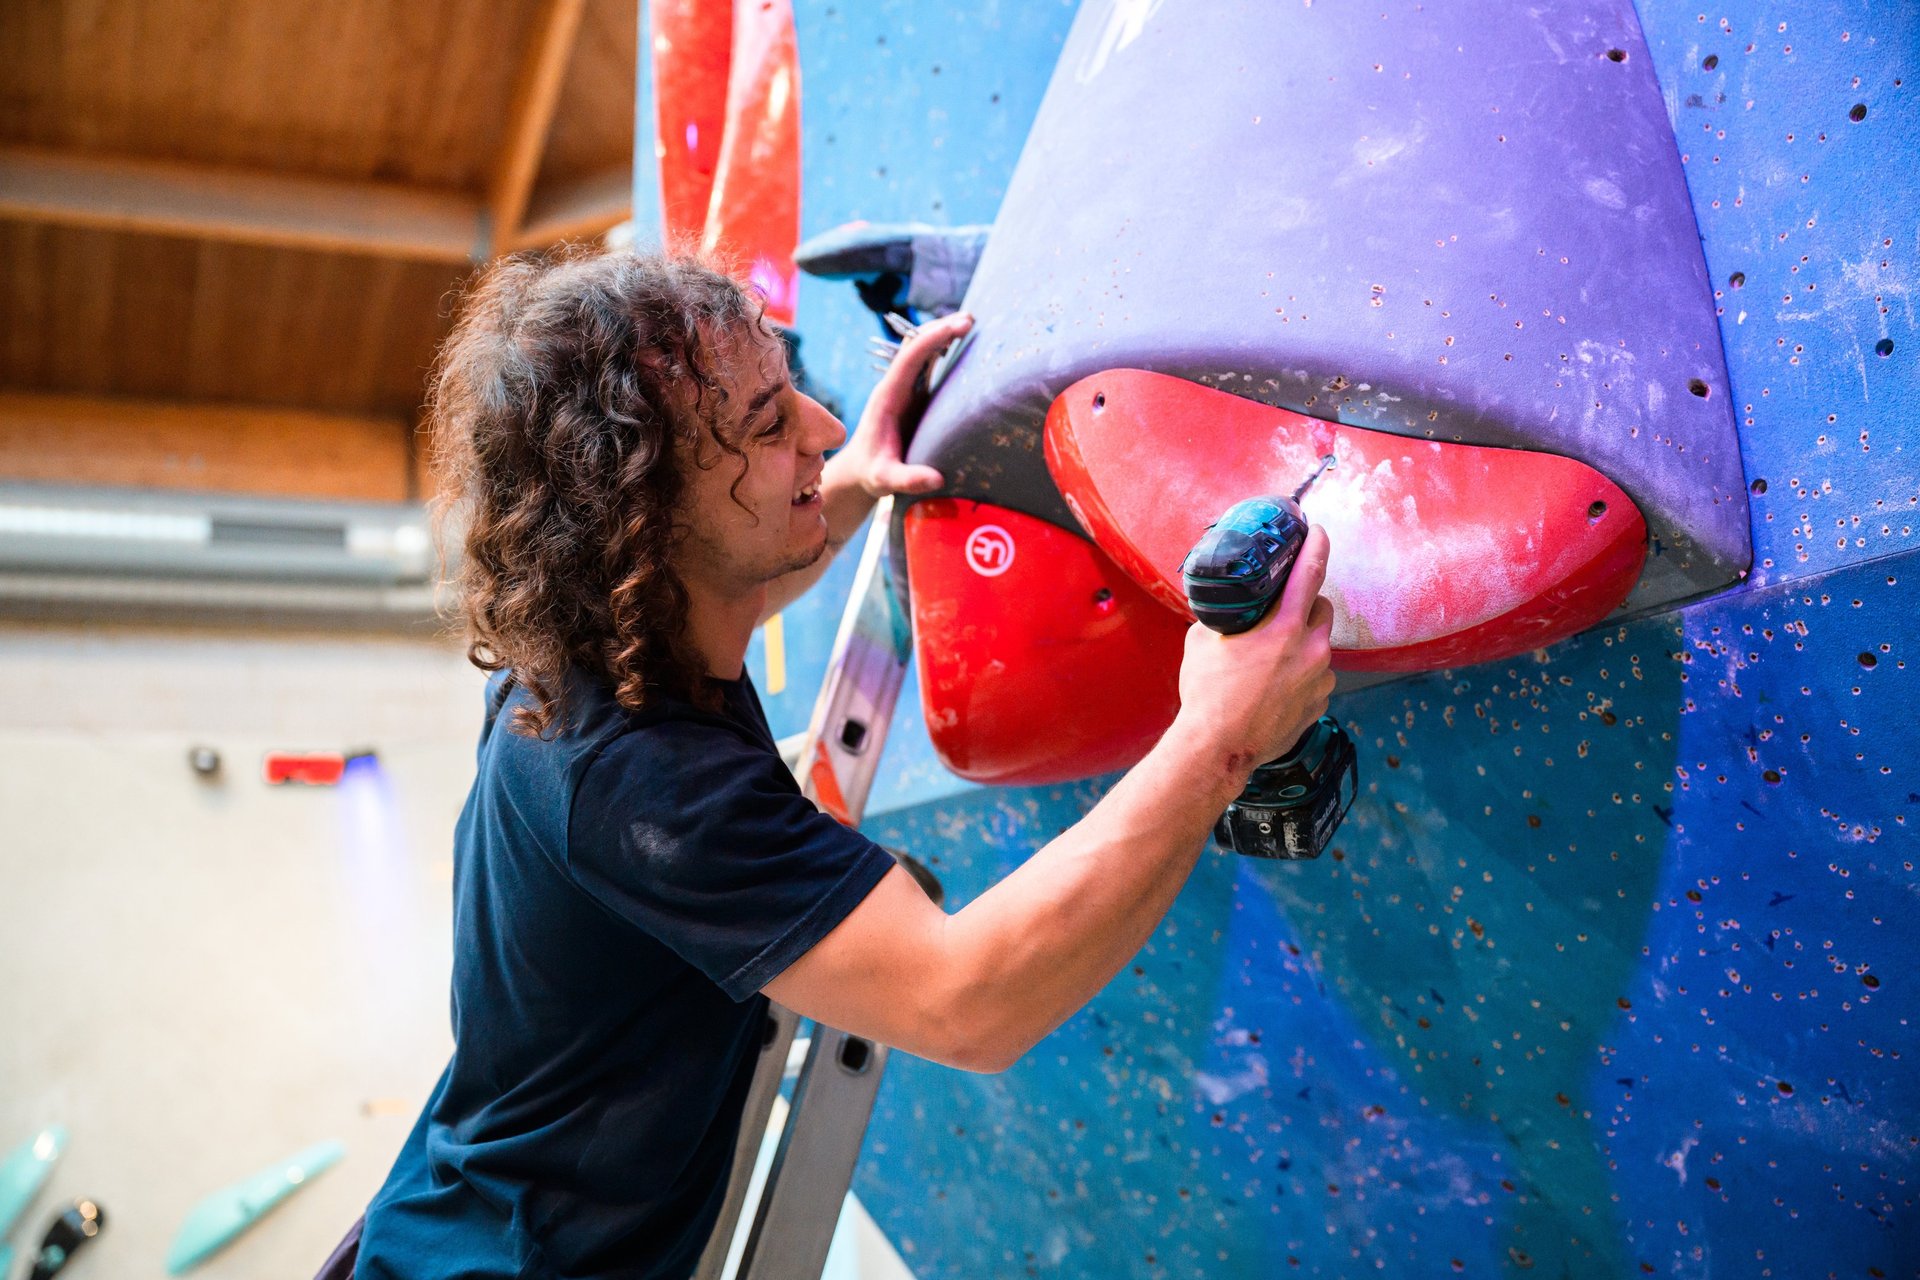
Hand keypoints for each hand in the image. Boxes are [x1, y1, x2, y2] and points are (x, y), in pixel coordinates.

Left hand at [840, 311, 971, 498]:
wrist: (860, 472)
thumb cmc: (872, 475)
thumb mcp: (886, 480)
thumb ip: (907, 479)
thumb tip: (936, 479)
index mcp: (888, 397)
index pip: (909, 357)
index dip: (933, 338)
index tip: (958, 326)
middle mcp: (895, 386)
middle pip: (915, 345)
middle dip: (941, 328)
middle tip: (971, 319)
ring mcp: (904, 389)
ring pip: (922, 351)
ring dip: (943, 334)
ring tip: (971, 323)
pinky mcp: (914, 396)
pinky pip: (928, 365)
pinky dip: (944, 350)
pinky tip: (963, 343)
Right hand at [1174, 525, 1335, 773]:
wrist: (1218, 748)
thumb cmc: (1208, 695)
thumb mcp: (1202, 642)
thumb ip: (1224, 618)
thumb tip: (1224, 607)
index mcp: (1284, 627)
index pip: (1310, 573)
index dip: (1316, 546)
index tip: (1318, 531)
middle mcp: (1311, 650)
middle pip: (1323, 609)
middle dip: (1306, 606)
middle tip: (1281, 614)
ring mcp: (1320, 680)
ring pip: (1320, 647)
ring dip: (1303, 645)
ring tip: (1271, 661)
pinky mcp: (1320, 704)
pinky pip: (1318, 678)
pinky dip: (1302, 675)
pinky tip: (1275, 687)